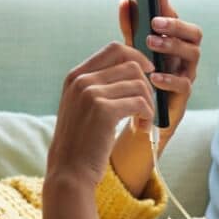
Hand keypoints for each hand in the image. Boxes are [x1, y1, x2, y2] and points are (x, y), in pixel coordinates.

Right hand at [47, 42, 154, 186]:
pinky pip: (140, 103)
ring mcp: (90, 93)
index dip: (136, 56)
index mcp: (75, 76)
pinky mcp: (104, 110)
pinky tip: (143, 129)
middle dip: (146, 85)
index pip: (114, 49)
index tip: (147, 72)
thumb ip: (97, 85)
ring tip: (144, 121)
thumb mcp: (80, 106)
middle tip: (146, 106)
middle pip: (131, 65)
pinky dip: (148, 116)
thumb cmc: (80, 141)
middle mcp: (81, 81)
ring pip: (139, 84)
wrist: (69, 170)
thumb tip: (133, 66)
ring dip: (149, 103)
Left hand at [119, 0, 201, 140]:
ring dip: (173, 46)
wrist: (135, 116)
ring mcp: (186, 74)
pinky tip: (154, 76)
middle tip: (155, 23)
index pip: (176, 18)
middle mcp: (183, 55)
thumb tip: (126, 0)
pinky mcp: (182, 95)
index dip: (168, 4)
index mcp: (173, 42)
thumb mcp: (131, 51)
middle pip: (194, 33)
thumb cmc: (137, 78)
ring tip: (151, 43)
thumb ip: (131, 27)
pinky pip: (184, 84)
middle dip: (176, 25)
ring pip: (193, 54)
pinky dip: (169, 78)